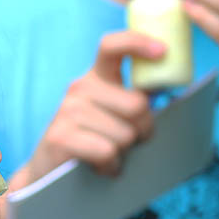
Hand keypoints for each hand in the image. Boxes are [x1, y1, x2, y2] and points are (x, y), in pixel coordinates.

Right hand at [13, 31, 155, 186]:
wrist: (50, 176)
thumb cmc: (92, 144)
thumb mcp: (112, 114)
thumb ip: (133, 98)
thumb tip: (169, 82)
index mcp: (95, 78)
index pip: (112, 46)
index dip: (137, 42)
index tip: (161, 51)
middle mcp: (79, 88)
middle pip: (137, 105)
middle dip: (143, 130)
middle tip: (130, 141)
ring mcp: (68, 110)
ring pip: (125, 134)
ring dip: (124, 153)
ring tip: (108, 155)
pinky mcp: (61, 136)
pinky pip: (107, 152)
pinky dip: (110, 166)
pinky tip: (100, 167)